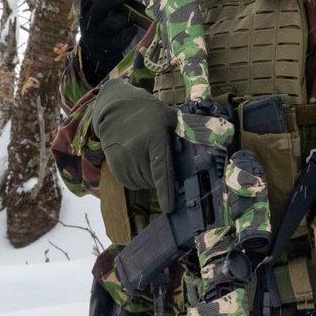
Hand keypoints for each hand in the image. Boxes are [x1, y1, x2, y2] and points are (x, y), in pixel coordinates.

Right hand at [79, 0, 137, 86]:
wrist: (96, 55)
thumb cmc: (101, 27)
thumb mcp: (96, 14)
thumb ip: (104, 0)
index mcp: (83, 13)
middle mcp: (88, 25)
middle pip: (101, 6)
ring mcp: (98, 38)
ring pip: (114, 22)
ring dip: (125, 17)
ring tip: (128, 18)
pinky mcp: (109, 49)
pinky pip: (124, 36)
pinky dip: (130, 30)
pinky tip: (131, 29)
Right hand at [91, 78, 177, 211]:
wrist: (115, 108)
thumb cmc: (147, 112)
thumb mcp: (167, 116)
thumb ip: (182, 132)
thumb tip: (202, 147)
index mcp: (154, 138)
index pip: (161, 170)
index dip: (166, 191)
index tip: (169, 207)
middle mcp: (136, 151)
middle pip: (154, 180)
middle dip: (160, 176)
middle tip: (159, 159)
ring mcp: (123, 160)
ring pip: (143, 184)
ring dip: (149, 178)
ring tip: (147, 157)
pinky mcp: (114, 166)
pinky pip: (131, 184)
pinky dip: (138, 179)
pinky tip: (137, 162)